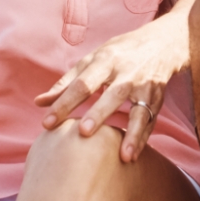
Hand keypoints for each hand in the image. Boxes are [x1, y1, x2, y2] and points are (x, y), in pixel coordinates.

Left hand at [33, 18, 187, 162]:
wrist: (160, 43)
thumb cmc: (117, 54)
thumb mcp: (91, 60)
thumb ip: (66, 83)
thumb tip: (39, 103)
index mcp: (105, 61)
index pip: (82, 83)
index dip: (64, 103)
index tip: (47, 123)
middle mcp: (127, 73)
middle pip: (113, 94)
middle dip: (99, 113)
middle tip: (84, 133)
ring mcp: (145, 87)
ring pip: (139, 111)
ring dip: (132, 133)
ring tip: (122, 154)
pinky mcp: (157, 99)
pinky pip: (150, 121)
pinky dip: (142, 139)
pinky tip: (132, 156)